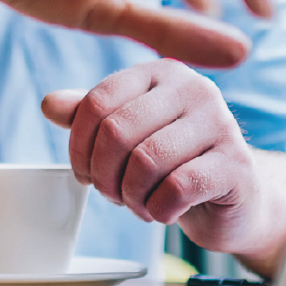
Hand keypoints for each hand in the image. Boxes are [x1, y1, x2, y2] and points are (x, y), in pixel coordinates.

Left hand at [43, 60, 285, 272]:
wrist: (235, 199)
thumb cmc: (175, 164)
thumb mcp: (129, 135)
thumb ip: (91, 117)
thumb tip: (48, 104)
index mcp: (161, 73)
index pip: (98, 101)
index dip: (79, 146)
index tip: (83, 173)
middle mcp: (194, 88)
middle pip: (118, 131)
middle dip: (104, 175)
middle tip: (112, 194)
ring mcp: (221, 124)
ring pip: (146, 161)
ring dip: (130, 196)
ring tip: (138, 204)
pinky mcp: (237, 165)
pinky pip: (177, 188)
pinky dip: (158, 210)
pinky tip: (164, 212)